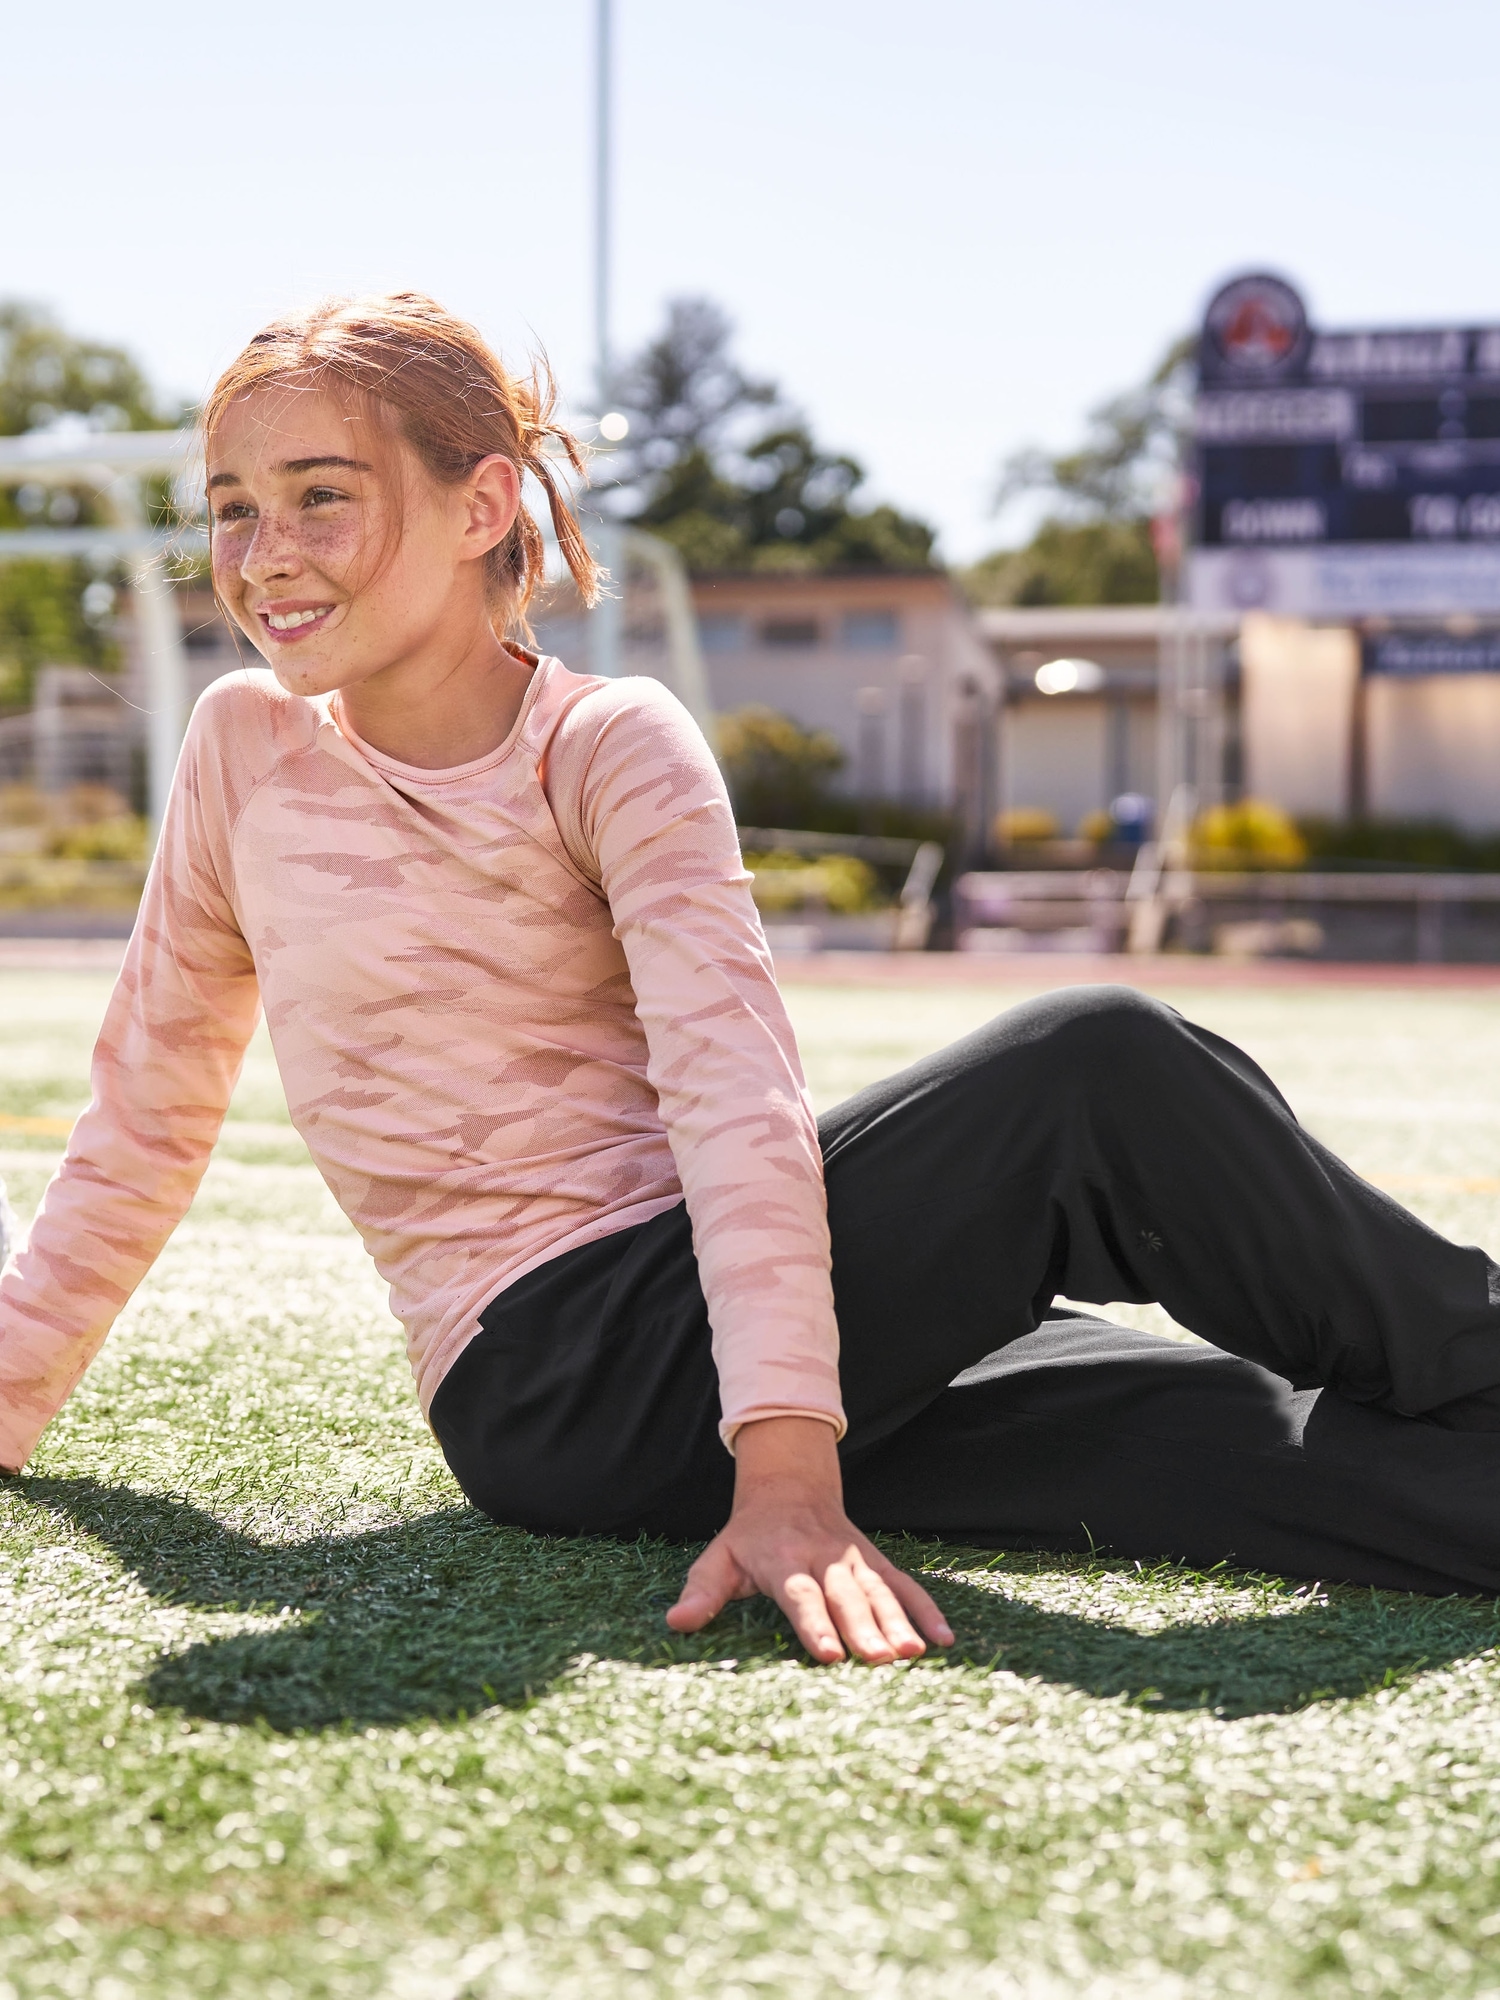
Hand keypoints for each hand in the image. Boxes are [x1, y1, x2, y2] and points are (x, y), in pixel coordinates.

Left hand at [665, 1414, 954, 1663]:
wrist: (789, 1485)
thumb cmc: (749, 1535)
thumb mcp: (718, 1557)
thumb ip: (702, 1591)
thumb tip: (677, 1622)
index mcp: (783, 1560)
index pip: (800, 1596)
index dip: (814, 1625)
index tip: (828, 1654)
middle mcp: (824, 1559)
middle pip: (847, 1597)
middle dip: (865, 1629)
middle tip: (881, 1660)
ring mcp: (854, 1560)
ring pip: (880, 1592)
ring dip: (899, 1622)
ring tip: (914, 1654)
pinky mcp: (875, 1563)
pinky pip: (904, 1585)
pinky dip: (926, 1609)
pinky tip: (944, 1639)